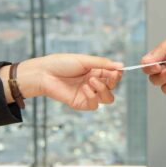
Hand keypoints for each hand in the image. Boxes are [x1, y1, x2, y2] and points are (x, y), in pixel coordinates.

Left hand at [0, 54, 122, 110]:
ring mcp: (88, 94)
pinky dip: (92, 96)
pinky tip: (84, 89)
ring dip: (103, 89)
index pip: (113, 75)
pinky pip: (95, 105)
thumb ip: (103, 64)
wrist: (44, 74)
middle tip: (108, 76)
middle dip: (112, 82)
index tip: (117, 71)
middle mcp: (94, 83)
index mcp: (95, 71)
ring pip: (107, 99)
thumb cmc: (62, 63)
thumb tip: (121, 65)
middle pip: (112, 88)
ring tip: (91, 81)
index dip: (117, 74)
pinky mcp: (81, 103)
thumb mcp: (85, 60)